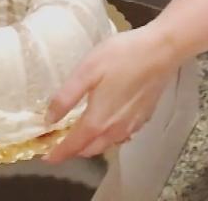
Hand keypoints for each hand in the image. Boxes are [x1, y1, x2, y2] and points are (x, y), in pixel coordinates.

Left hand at [43, 24, 179, 162]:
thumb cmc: (122, 55)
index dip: (57, 153)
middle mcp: (115, 129)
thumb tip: (49, 119)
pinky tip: (109, 122)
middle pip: (89, 149)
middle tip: (62, 142)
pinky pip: (122, 135)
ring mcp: (132, 125)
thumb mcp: (87, 70)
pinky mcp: (144, 116)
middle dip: (74, 150)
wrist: (162, 50)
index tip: (46, 156)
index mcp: (97, 120)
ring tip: (82, 133)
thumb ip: (66, 97)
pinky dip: (109, 136)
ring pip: (106, 144)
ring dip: (92, 144)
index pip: (73, 146)